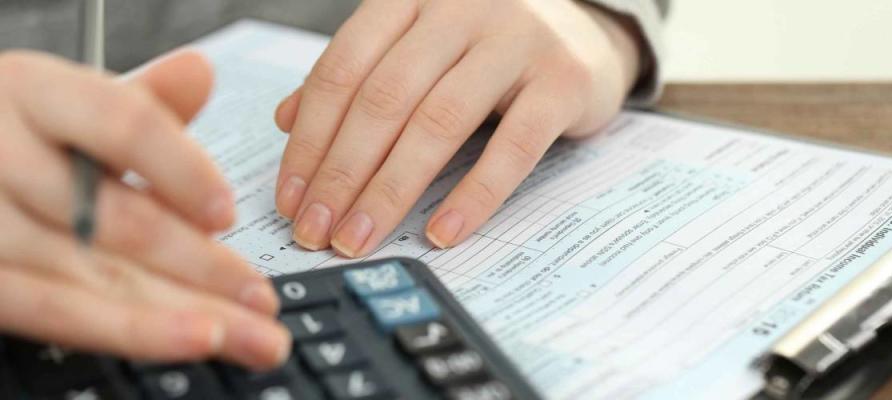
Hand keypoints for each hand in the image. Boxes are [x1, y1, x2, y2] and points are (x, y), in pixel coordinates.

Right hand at [0, 50, 289, 368]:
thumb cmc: (17, 133)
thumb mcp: (70, 105)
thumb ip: (139, 102)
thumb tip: (199, 73)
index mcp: (35, 92)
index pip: (121, 123)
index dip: (181, 170)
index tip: (228, 212)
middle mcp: (1, 153)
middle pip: (112, 217)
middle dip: (201, 265)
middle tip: (261, 298)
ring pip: (89, 276)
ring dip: (180, 313)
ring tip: (248, 334)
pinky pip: (55, 314)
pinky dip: (130, 331)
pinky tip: (189, 339)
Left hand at [274, 0, 642, 256]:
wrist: (586, 31)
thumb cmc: (488, 47)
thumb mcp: (420, 48)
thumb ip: (359, 76)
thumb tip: (287, 120)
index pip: (344, 68)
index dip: (311, 139)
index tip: (292, 199)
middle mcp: (461, 8)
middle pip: (385, 98)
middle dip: (342, 173)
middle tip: (317, 231)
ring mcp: (517, 40)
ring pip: (439, 122)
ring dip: (392, 190)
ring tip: (361, 238)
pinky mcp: (564, 81)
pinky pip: (513, 147)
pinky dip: (473, 195)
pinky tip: (441, 232)